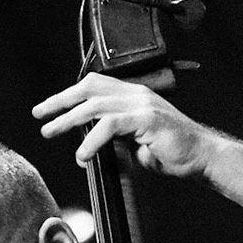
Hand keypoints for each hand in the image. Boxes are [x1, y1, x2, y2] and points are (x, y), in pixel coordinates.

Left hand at [33, 73, 215, 176]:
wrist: (202, 157)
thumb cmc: (173, 152)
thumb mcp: (135, 142)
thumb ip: (114, 138)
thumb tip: (87, 146)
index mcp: (134, 95)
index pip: (94, 85)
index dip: (69, 94)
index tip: (49, 108)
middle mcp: (136, 93)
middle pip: (89, 89)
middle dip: (60, 102)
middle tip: (40, 116)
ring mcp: (142, 104)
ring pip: (95, 105)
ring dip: (68, 119)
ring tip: (51, 132)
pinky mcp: (147, 119)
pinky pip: (110, 125)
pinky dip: (92, 140)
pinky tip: (83, 154)